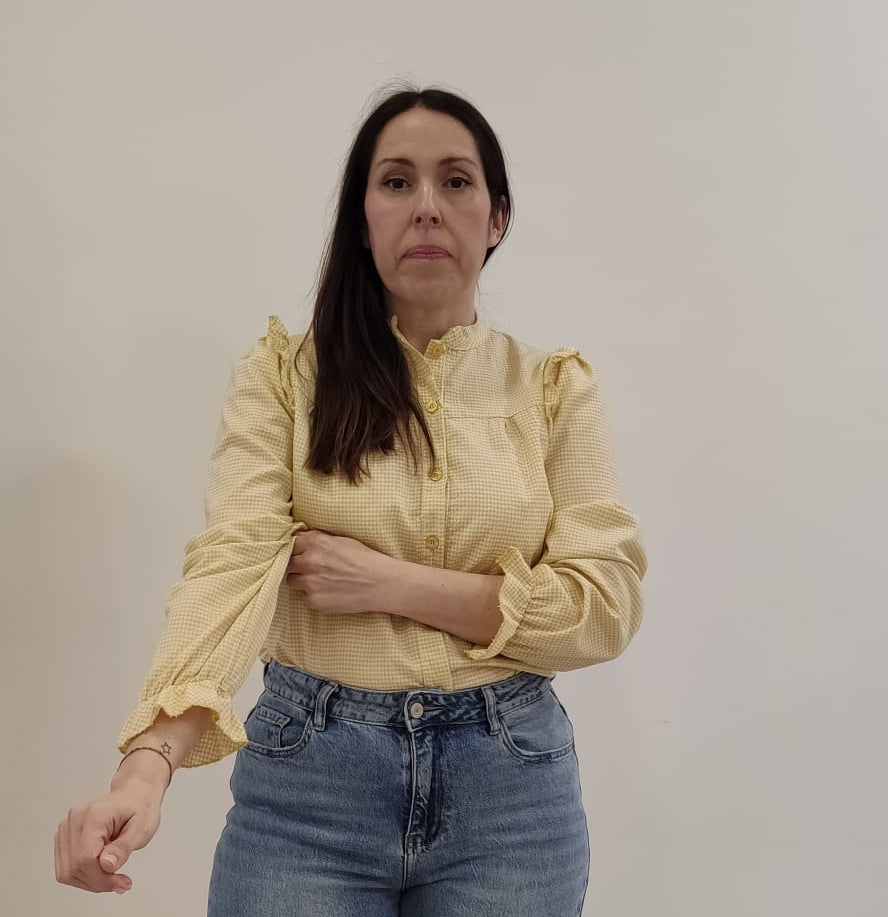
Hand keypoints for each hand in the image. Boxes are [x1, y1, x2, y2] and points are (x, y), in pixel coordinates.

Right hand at [54, 777, 163, 894]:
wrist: (135, 794)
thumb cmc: (140, 806)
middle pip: (74, 868)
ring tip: (112, 876)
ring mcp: (67, 827)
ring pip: (66, 871)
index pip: (85, 858)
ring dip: (90, 881)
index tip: (121, 883)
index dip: (101, 878)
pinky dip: (84, 875)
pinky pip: (66, 867)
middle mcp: (76, 819)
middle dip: (98, 882)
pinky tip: (101, 870)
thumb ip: (123, 847)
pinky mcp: (65, 836)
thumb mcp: (142, 827)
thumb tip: (106, 865)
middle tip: (120, 883)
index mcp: (95, 815)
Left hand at [286, 529, 394, 613]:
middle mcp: (309, 561)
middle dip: (296, 565)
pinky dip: (313, 595)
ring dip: (301, 580)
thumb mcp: (342, 540)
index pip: (290, 543)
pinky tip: (329, 592)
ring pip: (291, 580)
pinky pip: (304, 597)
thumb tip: (300, 538)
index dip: (295, 548)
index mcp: (316, 542)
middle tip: (310, 568)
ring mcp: (310, 583)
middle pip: (287, 562)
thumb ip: (318, 539)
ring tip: (319, 580)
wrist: (381, 583)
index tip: (299, 552)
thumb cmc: (365, 559)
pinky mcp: (314, 601)